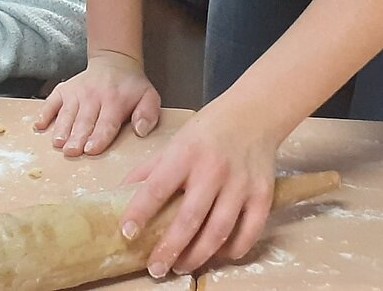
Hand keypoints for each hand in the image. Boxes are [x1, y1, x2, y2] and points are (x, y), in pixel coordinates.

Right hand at [35, 51, 159, 156]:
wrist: (114, 62)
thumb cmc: (131, 87)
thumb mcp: (149, 97)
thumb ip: (148, 114)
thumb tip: (141, 131)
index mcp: (115, 101)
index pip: (106, 123)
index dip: (98, 137)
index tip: (90, 149)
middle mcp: (93, 96)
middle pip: (84, 120)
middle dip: (77, 137)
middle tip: (71, 152)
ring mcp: (76, 92)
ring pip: (67, 113)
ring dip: (61, 128)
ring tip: (57, 143)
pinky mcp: (64, 89)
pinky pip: (52, 101)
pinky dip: (45, 113)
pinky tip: (39, 125)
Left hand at [119, 100, 279, 277]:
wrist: (253, 114)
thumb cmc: (207, 130)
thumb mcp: (173, 143)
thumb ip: (150, 170)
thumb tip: (120, 193)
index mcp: (184, 155)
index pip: (156, 188)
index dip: (140, 212)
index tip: (127, 233)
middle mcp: (212, 171)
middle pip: (189, 218)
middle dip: (170, 248)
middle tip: (156, 268)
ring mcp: (240, 185)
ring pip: (218, 231)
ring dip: (198, 255)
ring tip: (181, 267)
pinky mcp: (262, 195)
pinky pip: (249, 231)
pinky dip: (234, 249)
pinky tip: (219, 256)